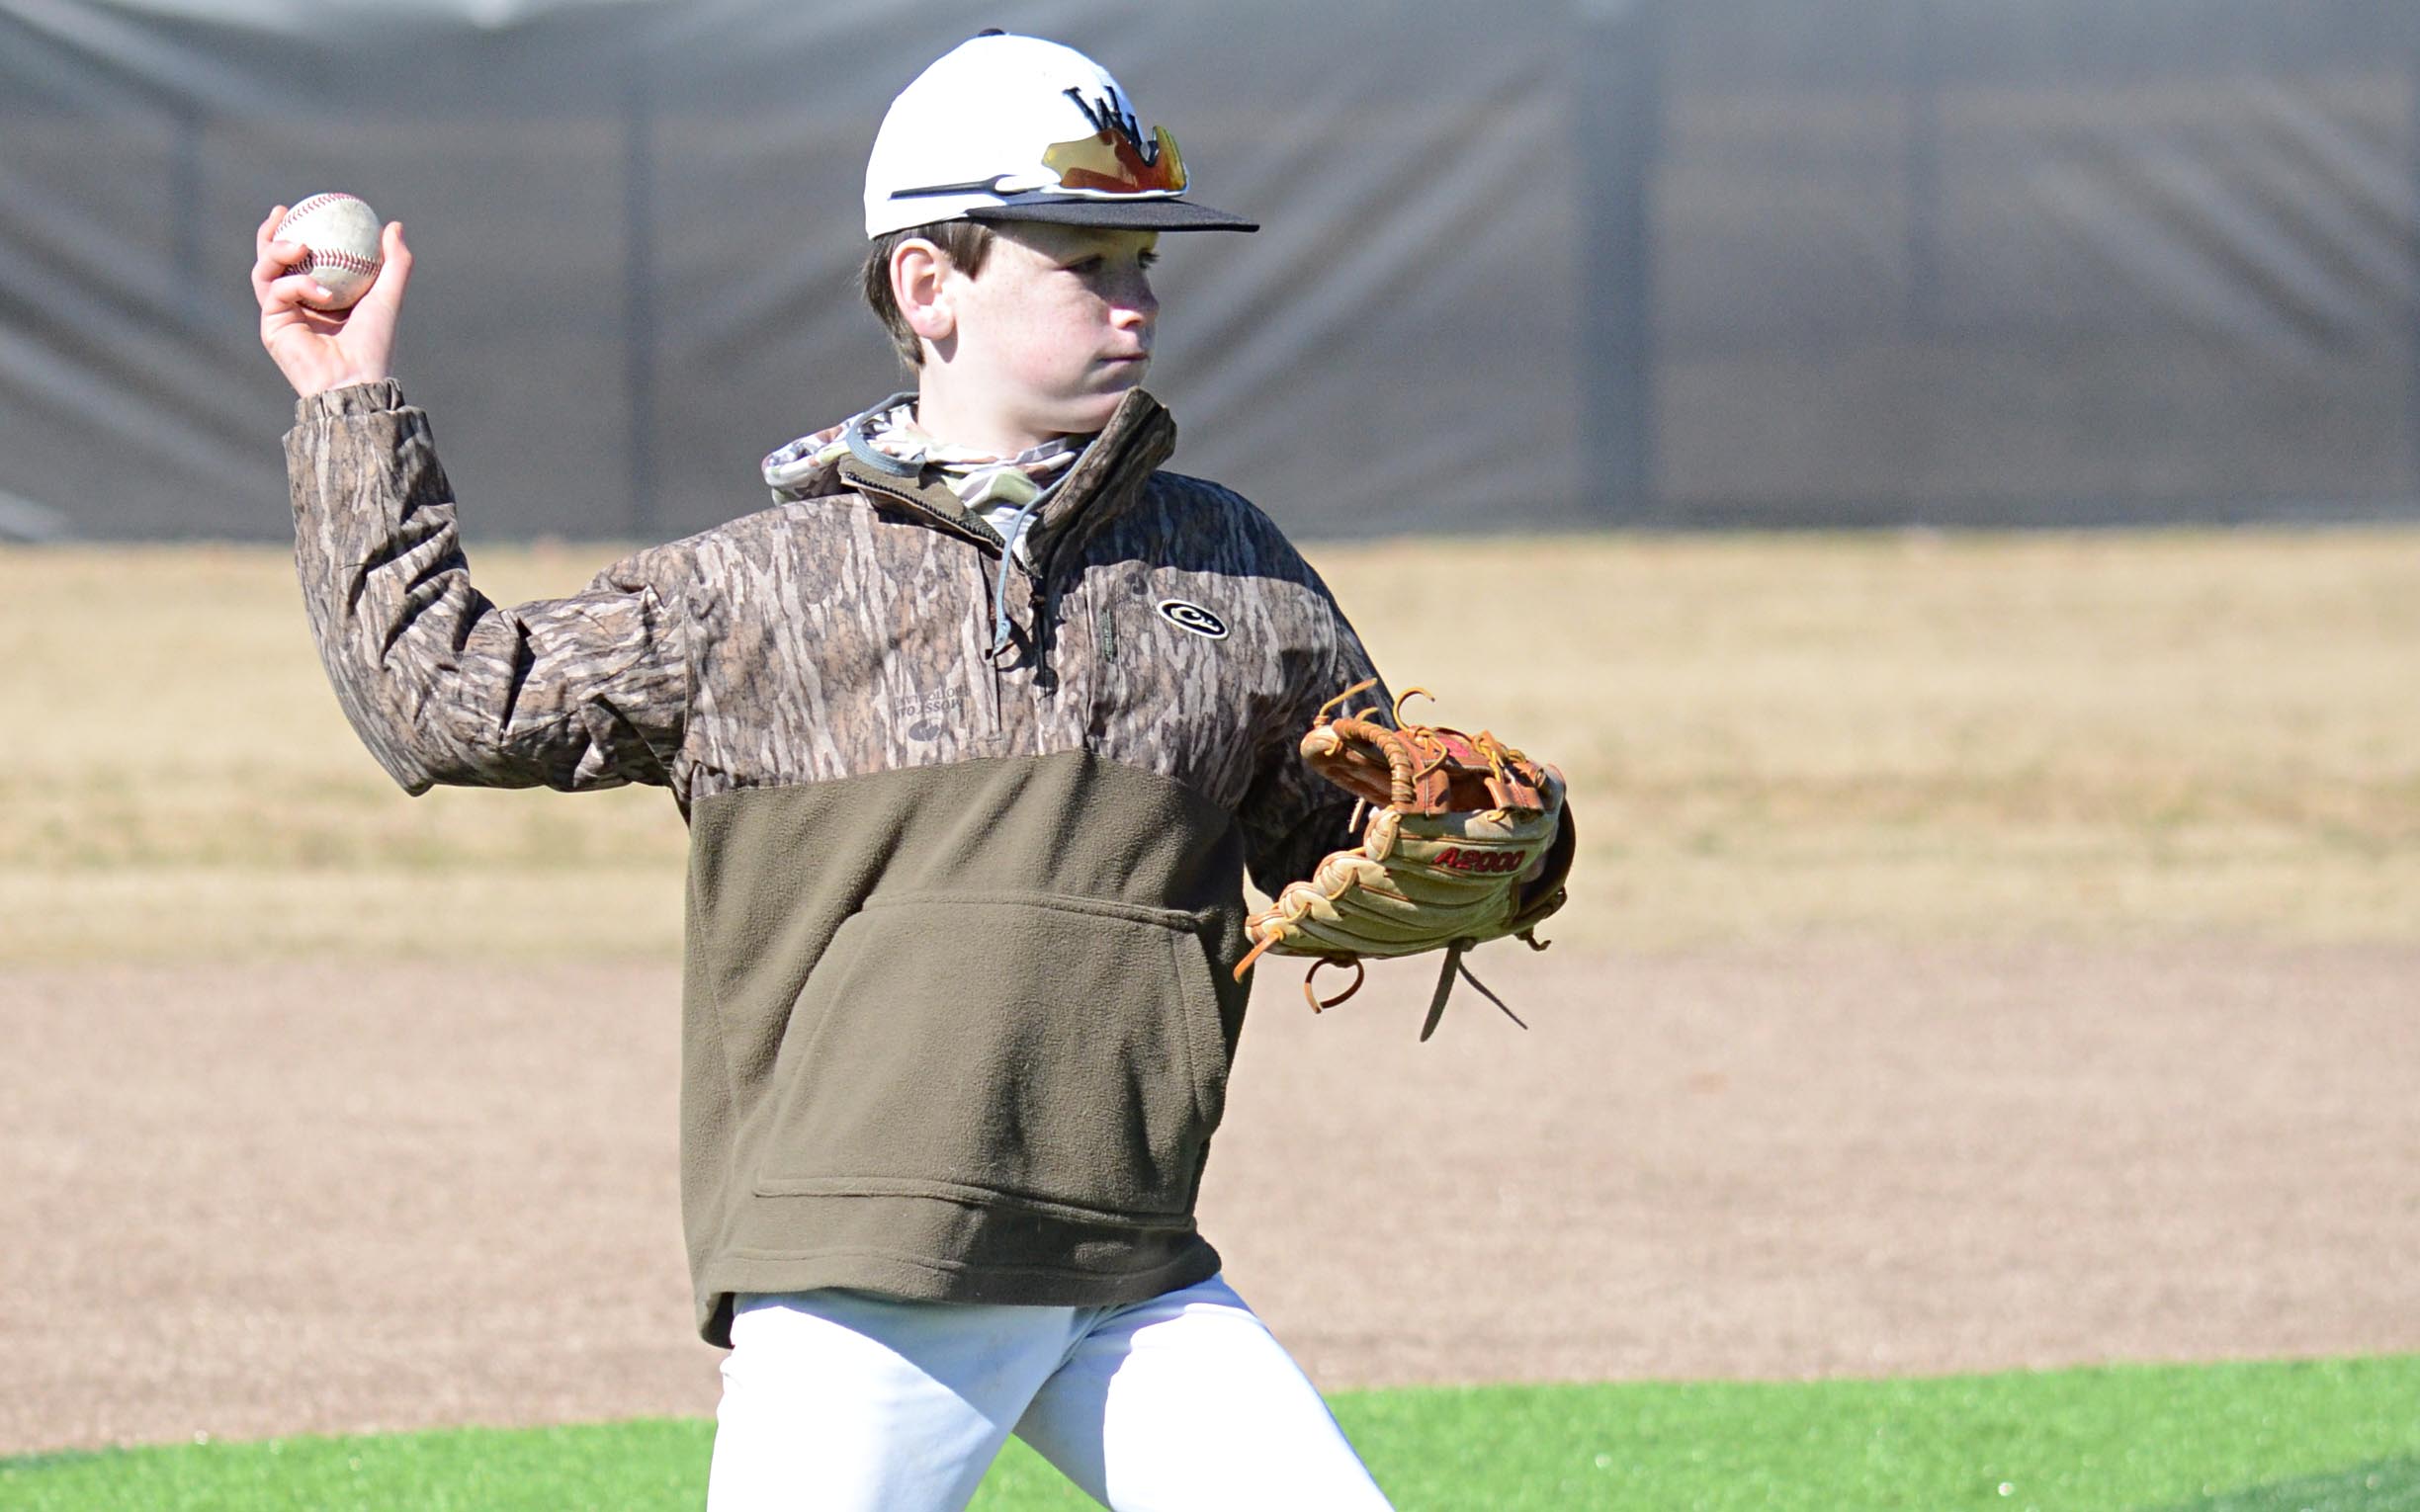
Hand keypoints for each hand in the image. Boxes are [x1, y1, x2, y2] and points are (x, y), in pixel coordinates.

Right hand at [251, 206, 412, 398]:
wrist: (359, 380)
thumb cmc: (375, 344)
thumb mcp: (388, 297)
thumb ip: (394, 263)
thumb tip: (393, 226)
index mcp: (320, 298)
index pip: (301, 259)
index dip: (297, 231)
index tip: (305, 207)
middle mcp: (297, 306)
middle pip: (271, 262)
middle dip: (270, 234)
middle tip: (282, 212)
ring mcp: (281, 316)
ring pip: (264, 272)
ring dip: (277, 252)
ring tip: (301, 244)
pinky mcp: (271, 327)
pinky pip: (276, 292)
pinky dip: (298, 285)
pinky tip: (320, 290)